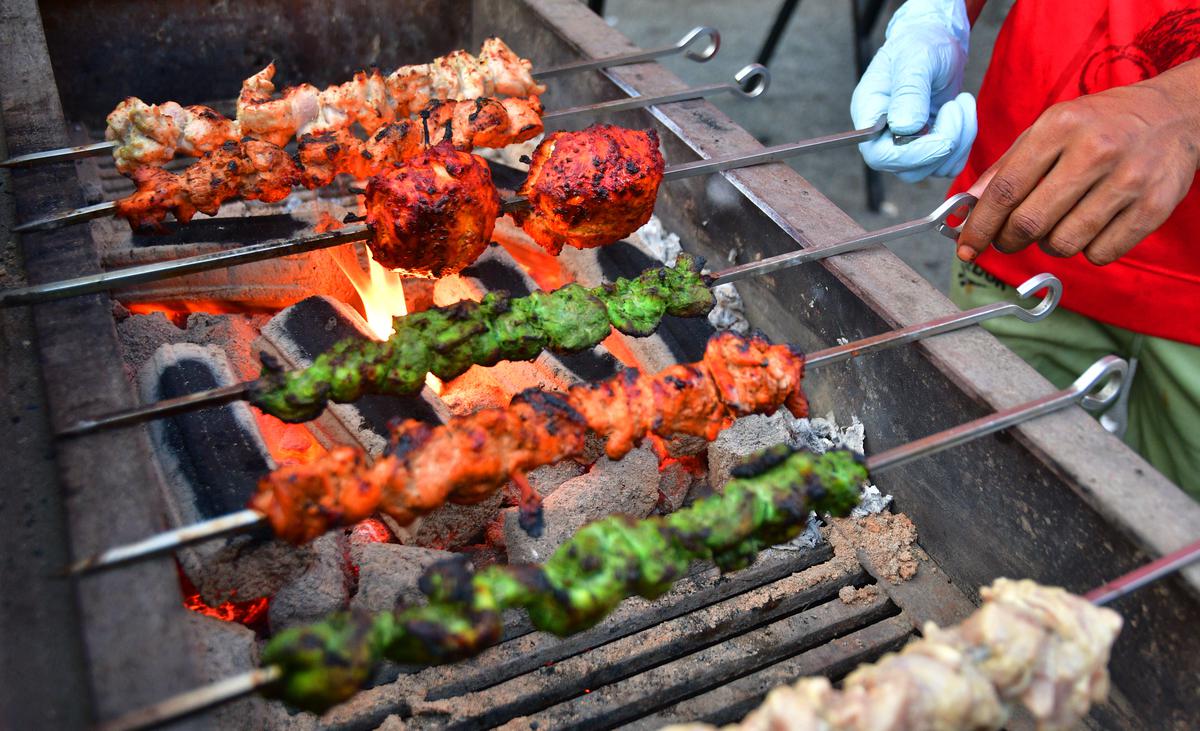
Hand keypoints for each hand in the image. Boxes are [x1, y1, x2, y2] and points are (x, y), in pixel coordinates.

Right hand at [850, 0, 975, 181]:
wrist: (936, 43)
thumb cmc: (920, 44)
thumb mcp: (915, 59)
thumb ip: (909, 92)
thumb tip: (904, 128)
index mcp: (869, 115)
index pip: (879, 156)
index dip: (912, 154)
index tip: (939, 131)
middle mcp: (883, 137)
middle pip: (908, 169)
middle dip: (944, 142)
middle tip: (956, 105)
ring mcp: (906, 146)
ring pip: (932, 169)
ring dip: (959, 139)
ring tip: (961, 102)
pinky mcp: (929, 148)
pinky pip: (949, 165)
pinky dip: (965, 143)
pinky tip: (963, 114)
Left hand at [958, 59, 1199, 265]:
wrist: (1174, 114)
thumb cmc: (1100, 124)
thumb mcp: (1050, 128)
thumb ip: (1007, 167)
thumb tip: (969, 206)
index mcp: (1060, 126)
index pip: (1005, 190)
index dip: (979, 226)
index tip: (965, 247)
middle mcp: (1095, 151)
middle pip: (1030, 223)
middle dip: (1008, 241)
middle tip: (1008, 240)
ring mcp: (1128, 179)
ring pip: (1063, 243)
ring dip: (1051, 244)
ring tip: (1059, 223)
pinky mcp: (1155, 206)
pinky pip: (1100, 254)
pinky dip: (1088, 249)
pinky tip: (1094, 224)